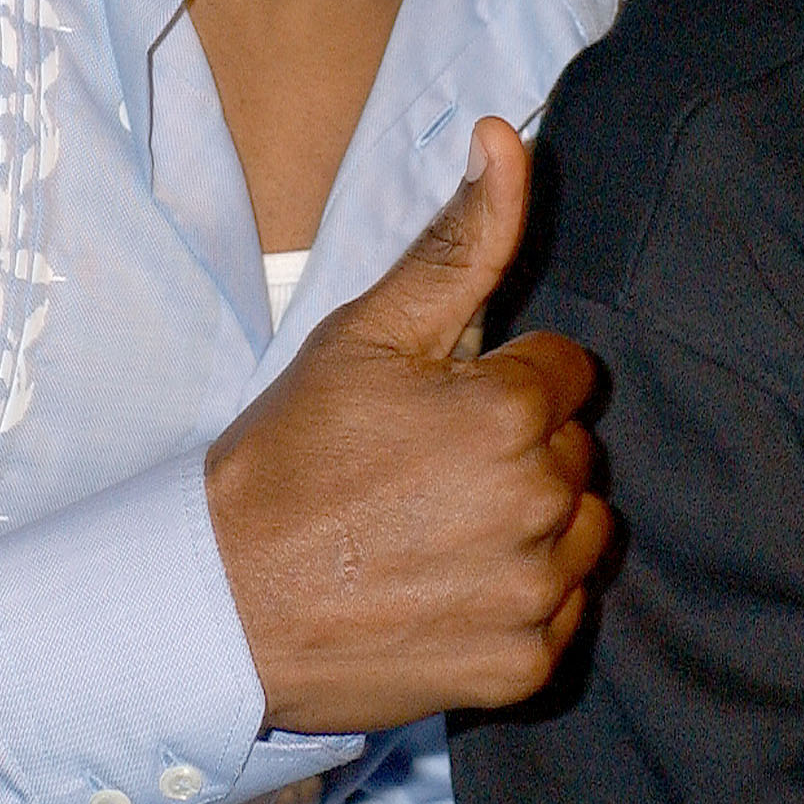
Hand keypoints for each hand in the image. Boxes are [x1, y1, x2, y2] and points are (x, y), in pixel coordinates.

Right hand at [205, 118, 608, 736]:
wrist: (221, 607)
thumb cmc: (289, 460)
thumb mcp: (365, 334)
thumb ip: (458, 240)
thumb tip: (506, 137)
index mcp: (511, 412)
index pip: (566, 372)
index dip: (504, 381)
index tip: (438, 410)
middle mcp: (541, 504)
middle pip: (575, 451)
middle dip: (520, 450)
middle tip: (423, 474)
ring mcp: (535, 593)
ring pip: (582, 531)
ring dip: (533, 526)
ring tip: (436, 531)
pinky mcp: (522, 666)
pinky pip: (563, 613)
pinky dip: (520, 602)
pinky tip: (445, 588)